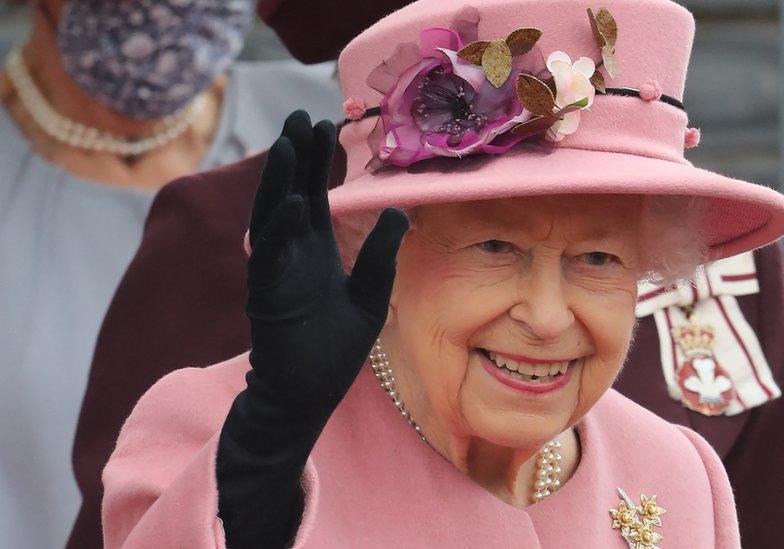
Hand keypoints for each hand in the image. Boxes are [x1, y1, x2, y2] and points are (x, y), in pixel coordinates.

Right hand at [245, 110, 407, 416]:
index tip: (326, 125)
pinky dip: (279, 229)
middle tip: (300, 115)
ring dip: (280, 179)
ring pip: (272, 215)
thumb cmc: (334, 349)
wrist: (308, 395)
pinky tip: (294, 202)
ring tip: (291, 142)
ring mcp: (276, 272)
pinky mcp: (266, 296)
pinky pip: (269, 256)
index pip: (314, 196)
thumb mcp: (369, 296)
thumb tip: (400, 212)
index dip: (319, 162)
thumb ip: (379, 256)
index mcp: (314, 251)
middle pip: (290, 193)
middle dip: (295, 156)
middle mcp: (292, 254)